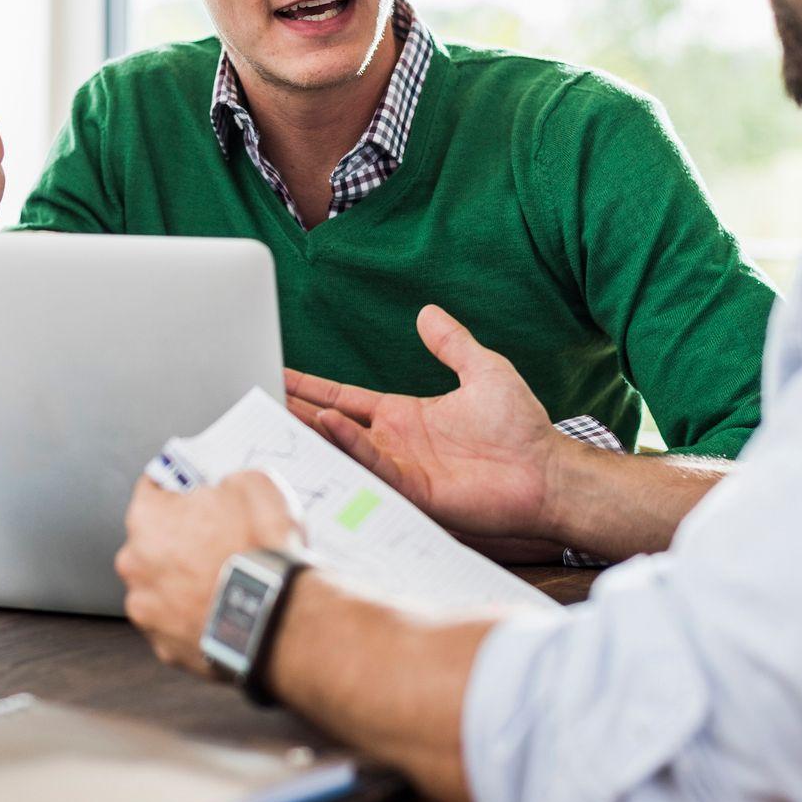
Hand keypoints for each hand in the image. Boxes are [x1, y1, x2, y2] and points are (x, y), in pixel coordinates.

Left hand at [116, 472, 303, 674]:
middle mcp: (134, 564)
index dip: (180, 489)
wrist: (278, 617)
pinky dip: (194, 617)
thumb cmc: (261, 551)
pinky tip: (223, 609)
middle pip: (153, 541)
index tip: (195, 492)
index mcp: (147, 518)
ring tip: (224, 580)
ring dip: (184, 582)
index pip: (153, 489)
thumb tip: (224, 491)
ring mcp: (147, 610)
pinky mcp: (166, 647)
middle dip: (181, 538)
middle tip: (219, 540)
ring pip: (161, 586)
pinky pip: (176, 624)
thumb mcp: (253, 484)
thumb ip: (224, 482)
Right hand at [285, 305, 568, 541]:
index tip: (278, 373)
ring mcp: (400, 468)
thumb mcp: (482, 370)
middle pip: (332, 424)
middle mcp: (394, 443)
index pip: (345, 397)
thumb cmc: (520, 427)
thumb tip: (428, 311)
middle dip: (295, 411)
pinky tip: (328, 423)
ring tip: (277, 410)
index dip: (312, 387)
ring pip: (343, 446)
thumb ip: (451, 343)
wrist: (545, 471)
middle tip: (257, 395)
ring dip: (311, 429)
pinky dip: (349, 444)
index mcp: (403, 416)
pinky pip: (372, 464)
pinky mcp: (412, 490)